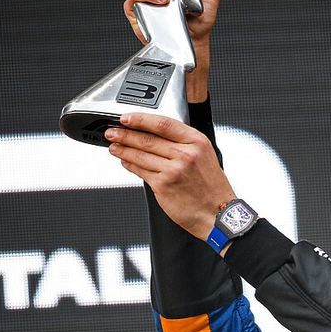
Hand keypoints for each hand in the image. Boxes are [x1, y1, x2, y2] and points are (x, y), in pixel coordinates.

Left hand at [105, 113, 235, 240]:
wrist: (218, 213)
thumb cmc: (212, 188)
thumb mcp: (205, 156)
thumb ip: (183, 144)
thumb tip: (154, 135)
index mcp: (197, 142)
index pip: (163, 124)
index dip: (141, 119)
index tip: (126, 118)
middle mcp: (186, 154)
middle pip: (148, 139)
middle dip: (125, 134)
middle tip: (112, 132)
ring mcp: (173, 170)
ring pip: (140, 155)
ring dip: (123, 149)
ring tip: (113, 146)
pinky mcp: (163, 186)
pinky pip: (141, 171)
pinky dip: (130, 165)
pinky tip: (125, 161)